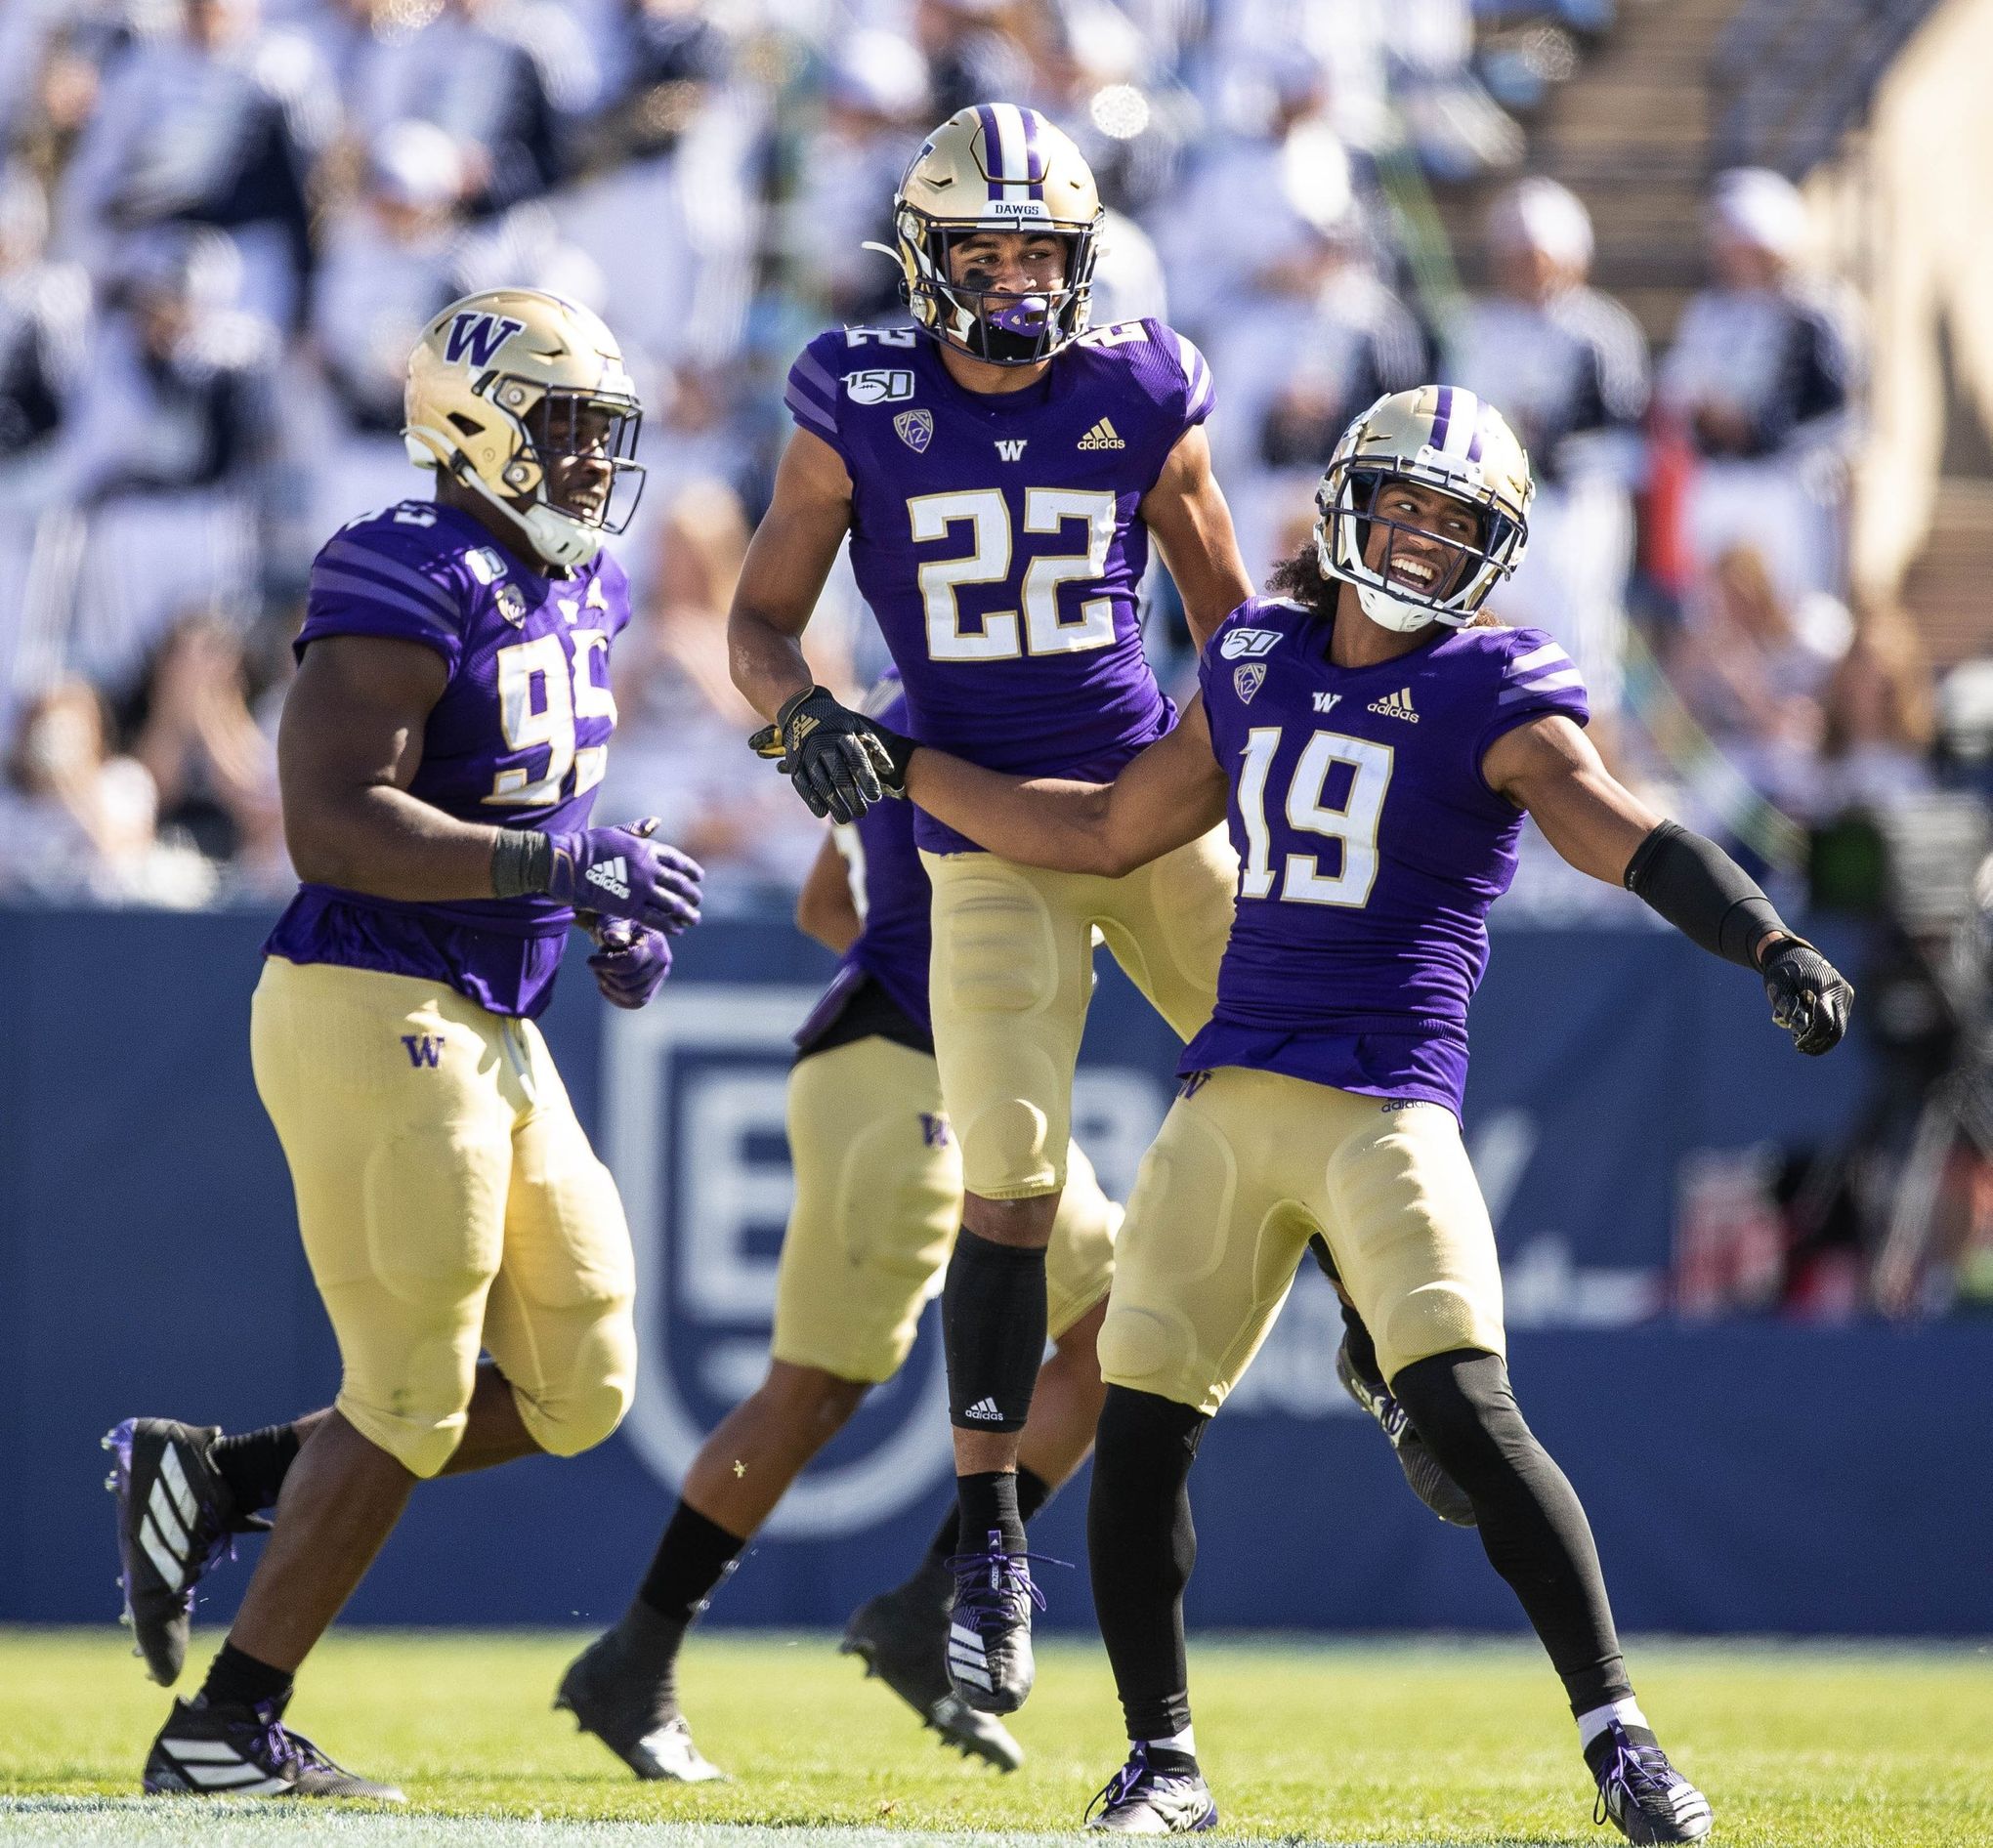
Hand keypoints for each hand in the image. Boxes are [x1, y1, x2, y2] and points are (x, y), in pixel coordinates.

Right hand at [546, 820, 702, 934]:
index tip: (699, 877)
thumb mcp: (616, 832)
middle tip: (698, 901)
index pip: (676, 860)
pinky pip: (655, 919)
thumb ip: (638, 830)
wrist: (567, 863)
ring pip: (671, 903)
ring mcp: (640, 888)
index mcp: (646, 848)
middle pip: (678, 883)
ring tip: (694, 919)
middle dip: (691, 894)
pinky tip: (677, 930)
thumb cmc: (587, 846)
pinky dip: (669, 925)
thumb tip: (656, 821)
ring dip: (686, 912)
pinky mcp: (628, 907)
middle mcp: (648, 868)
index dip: (690, 870)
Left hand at [587, 918, 672, 1008]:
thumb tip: (615, 938)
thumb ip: (615, 926)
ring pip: (633, 997)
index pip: (631, 964)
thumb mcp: (617, 918)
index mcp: (656, 945)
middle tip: (595, 965)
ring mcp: (659, 978)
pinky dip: (616, 998)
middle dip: (606, 976)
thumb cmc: (620, 922)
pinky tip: (603, 986)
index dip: (606, 965)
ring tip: (599, 974)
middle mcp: (662, 964)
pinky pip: (635, 1003)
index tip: (590, 960)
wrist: (629, 929)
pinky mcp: (652, 988)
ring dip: (610, 988)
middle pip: (629, 983)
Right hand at [763, 686, 906, 822]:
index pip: (857, 762)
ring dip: (833, 803)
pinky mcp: (795, 763)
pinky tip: (822, 813)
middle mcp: (823, 745)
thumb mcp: (858, 727)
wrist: (802, 710)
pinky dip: (812, 799)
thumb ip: (874, 747)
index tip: (875, 798)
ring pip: (821, 783)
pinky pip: (803, 784)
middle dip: (851, 797)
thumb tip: (889, 769)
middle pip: (839, 776)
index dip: (867, 781)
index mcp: (842, 736)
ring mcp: (807, 755)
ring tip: (845, 819)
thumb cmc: (837, 723)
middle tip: (862, 814)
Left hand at [1758, 935, 1852, 1055]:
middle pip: (1838, 1028)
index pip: (1825, 1021)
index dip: (1813, 1038)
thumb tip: (1801, 1028)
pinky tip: (1811, 1028)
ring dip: (1825, 1036)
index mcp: (1821, 987)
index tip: (1799, 1045)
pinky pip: (1841, 1015)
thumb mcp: (1779, 988)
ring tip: (1805, 1041)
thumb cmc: (1782, 972)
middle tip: (1805, 1050)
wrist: (1792, 952)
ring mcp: (1845, 992)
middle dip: (1822, 1043)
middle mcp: (1838, 990)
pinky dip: (1829, 1025)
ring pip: (1841, 1023)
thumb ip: (1789, 1007)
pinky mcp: (1846, 993)